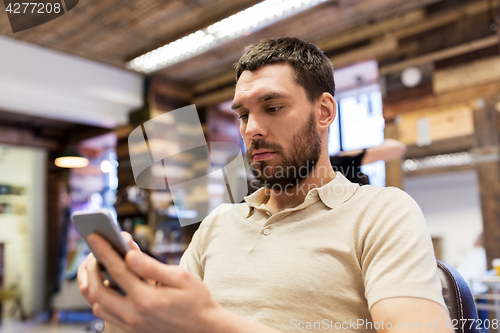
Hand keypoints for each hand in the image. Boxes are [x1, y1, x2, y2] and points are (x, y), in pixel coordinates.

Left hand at [77, 233, 223, 332]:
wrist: (205, 330)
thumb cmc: (196, 301)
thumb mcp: (181, 278)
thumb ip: (152, 267)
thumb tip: (129, 254)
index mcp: (147, 299)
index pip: (117, 270)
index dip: (104, 250)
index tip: (94, 236)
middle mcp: (134, 315)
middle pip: (97, 290)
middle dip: (90, 268)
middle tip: (94, 251)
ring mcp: (131, 325)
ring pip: (97, 305)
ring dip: (93, 284)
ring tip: (98, 265)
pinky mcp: (131, 330)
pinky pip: (106, 314)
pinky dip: (101, 297)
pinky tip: (108, 283)